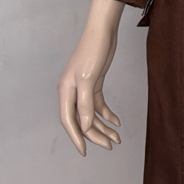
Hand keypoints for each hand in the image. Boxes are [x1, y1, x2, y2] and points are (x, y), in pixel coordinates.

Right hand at [57, 0, 124, 154]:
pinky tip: (117, 121)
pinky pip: (98, 105)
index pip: (69, 121)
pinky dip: (107, 114)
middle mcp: (72, 92)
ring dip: (103, 126)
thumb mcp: (89, 78)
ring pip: (91, 114)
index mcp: (65, 91)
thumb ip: (85, 104)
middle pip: (82, 120)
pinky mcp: (94, 84)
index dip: (76, 138)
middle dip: (95, 135)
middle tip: (110, 146)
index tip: (85, 151)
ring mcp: (83, 88)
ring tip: (117, 138)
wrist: (102, 31)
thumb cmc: (92, 51)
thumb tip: (85, 126)